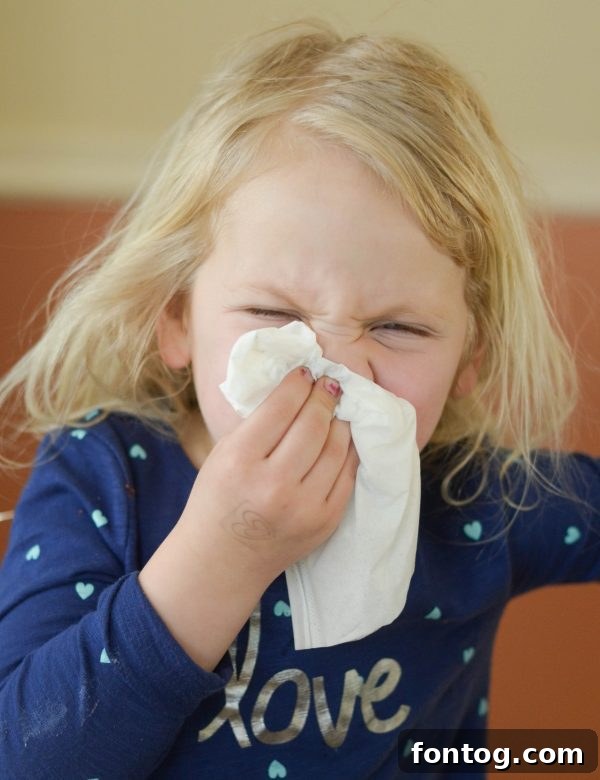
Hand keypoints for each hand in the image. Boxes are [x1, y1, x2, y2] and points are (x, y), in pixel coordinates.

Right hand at [139, 367, 357, 669]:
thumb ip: (258, 424)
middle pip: (313, 425)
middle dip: (324, 396)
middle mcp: (274, 484)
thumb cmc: (217, 499)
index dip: (298, 383)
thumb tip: (296, 387)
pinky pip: (347, 475)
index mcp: (241, 460)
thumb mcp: (223, 454)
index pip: (281, 408)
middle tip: (328, 384)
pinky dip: (348, 451)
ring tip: (336, 409)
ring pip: (335, 447)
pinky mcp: (325, 522)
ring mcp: (304, 506)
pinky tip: (342, 438)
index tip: (307, 371)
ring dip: (340, 421)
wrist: (222, 560)